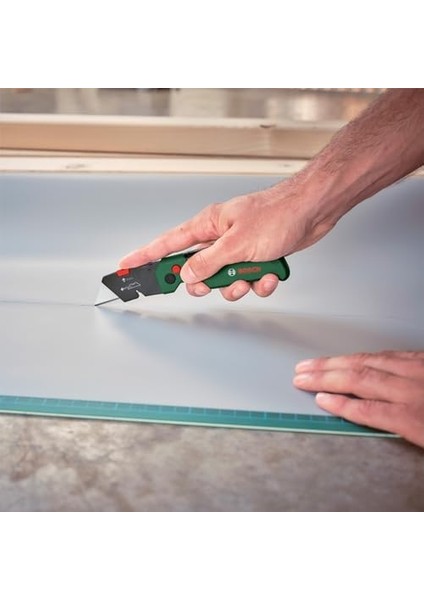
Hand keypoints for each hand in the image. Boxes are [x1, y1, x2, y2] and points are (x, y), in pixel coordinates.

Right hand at [120, 179, 332, 300]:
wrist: (312, 211)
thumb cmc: (277, 214)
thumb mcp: (236, 244)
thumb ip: (208, 263)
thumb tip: (188, 276)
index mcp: (207, 226)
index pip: (167, 244)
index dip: (145, 255)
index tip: (128, 264)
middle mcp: (220, 237)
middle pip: (197, 270)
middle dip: (207, 283)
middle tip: (212, 284)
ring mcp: (238, 249)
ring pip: (224, 280)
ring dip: (239, 284)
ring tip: (252, 275)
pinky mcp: (257, 258)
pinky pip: (249, 281)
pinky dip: (260, 282)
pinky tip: (270, 273)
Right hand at [293, 351, 423, 447]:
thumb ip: (400, 432)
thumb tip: (368, 423)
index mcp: (414, 418)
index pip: (366, 410)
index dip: (338, 404)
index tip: (318, 399)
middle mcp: (413, 389)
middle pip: (360, 379)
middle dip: (324, 376)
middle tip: (301, 375)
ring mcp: (419, 369)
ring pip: (369, 361)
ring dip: (337, 361)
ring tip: (315, 363)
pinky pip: (389, 353)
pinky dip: (365, 356)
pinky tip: (351, 357)